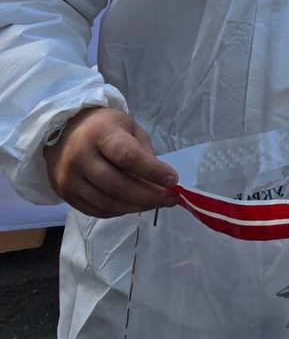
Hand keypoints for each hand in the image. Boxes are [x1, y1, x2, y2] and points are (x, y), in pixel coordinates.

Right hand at [43, 108, 178, 217]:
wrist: (63, 130)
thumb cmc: (104, 127)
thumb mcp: (128, 127)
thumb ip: (143, 152)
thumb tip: (161, 181)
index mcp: (100, 133)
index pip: (128, 157)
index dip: (152, 171)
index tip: (173, 180)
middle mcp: (80, 157)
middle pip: (118, 185)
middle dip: (149, 196)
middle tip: (170, 198)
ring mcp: (69, 178)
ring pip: (107, 202)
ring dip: (136, 207)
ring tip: (156, 203)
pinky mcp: (64, 194)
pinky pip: (96, 210)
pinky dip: (119, 211)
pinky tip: (134, 205)